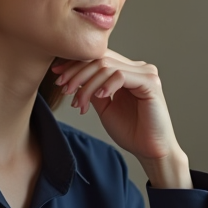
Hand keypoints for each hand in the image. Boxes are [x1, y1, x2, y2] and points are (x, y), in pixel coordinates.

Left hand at [51, 51, 189, 187]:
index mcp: (128, 71)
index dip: (76, 63)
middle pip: (101, 58)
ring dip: (87, 83)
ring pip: (107, 66)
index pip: (99, 57)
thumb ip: (93, 89)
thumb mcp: (104, 106)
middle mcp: (138, 68)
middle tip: (63, 88)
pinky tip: (99, 97)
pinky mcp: (151, 83)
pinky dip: (105, 85)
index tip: (57, 74)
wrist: (150, 150)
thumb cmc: (131, 132)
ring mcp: (146, 73)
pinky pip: (121, 76)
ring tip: (79, 101)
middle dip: (77, 72)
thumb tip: (73, 76)